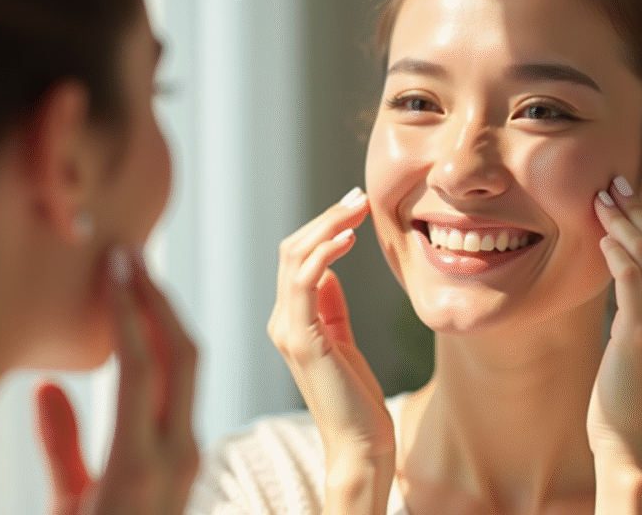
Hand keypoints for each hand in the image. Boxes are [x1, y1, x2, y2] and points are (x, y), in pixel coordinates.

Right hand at [36, 248, 198, 514]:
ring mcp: (189, 455)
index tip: (117, 264)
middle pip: (182, 354)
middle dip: (159, 300)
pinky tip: (142, 331)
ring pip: (189, 368)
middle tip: (132, 258)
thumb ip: (59, 442)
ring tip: (139, 281)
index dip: (130, 310)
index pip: (144, 365)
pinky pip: (183, 391)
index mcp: (141, 463)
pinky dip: (165, 352)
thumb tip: (47, 386)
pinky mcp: (188, 459)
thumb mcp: (66, 502)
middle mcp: (176, 453)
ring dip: (166, 319)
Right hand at [267, 188, 394, 513]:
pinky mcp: (302, 341)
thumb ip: (331, 305)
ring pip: (295, 259)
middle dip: (326, 218)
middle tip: (358, 197)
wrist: (360, 443)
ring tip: (356, 208)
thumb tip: (328, 266)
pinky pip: (305, 283)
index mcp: (290, 320)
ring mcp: (287, 331)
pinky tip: (347, 238)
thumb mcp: (341, 338)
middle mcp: (281, 322)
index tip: (354, 207)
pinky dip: (324, 253)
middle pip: (292, 251)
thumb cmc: (355, 395)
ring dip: (327, 226)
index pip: (296, 258)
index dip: (323, 227)